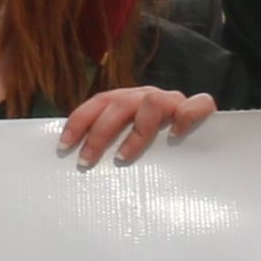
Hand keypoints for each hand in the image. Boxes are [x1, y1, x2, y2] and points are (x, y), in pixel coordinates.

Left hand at [60, 85, 215, 166]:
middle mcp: (146, 96)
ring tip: (122, 158)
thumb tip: (80, 165)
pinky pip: (197, 104)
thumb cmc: (156, 145)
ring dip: (135, 133)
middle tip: (85, 161)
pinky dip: (186, 117)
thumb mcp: (127, 140)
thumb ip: (109, 143)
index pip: (98, 103)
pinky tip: (174, 135)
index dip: (78, 122)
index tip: (63, 147)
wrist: (197, 136)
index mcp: (126, 99)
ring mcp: (172, 100)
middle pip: (119, 104)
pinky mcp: (197, 107)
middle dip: (99, 133)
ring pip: (152, 103)